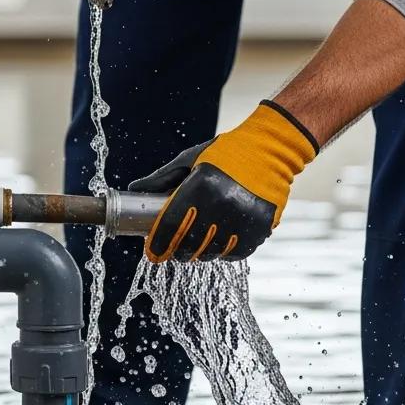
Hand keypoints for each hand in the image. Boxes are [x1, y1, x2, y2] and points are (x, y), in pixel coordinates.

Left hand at [129, 101, 318, 262]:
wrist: (270, 150)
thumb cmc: (226, 153)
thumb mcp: (190, 160)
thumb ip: (162, 178)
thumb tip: (135, 190)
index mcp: (201, 185)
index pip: (171, 226)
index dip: (158, 244)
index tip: (152, 251)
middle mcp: (222, 204)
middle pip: (189, 245)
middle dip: (176, 252)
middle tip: (173, 251)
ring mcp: (243, 218)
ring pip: (211, 253)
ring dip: (200, 254)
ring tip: (196, 247)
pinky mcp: (260, 228)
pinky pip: (235, 253)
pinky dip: (224, 253)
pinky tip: (218, 245)